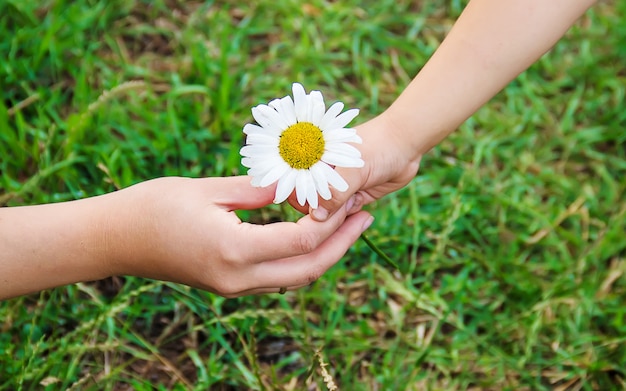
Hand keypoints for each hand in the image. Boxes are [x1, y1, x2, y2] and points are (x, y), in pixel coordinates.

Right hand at [107, 176, 372, 297]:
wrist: (115, 240)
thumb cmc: (154, 206)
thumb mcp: (210, 189)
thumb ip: (258, 190)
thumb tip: (297, 183)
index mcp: (234, 250)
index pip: (302, 241)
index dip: (334, 220)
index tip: (352, 197)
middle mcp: (239, 278)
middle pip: (309, 269)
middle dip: (343, 245)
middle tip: (367, 218)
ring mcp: (233, 287)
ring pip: (295, 279)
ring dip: (326, 254)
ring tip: (348, 225)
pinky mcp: (228, 286)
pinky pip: (277, 278)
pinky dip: (301, 259)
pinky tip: (311, 235)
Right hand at [289, 113, 420, 220]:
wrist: (406, 145)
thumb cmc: (376, 147)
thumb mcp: (354, 169)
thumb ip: (335, 192)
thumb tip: (316, 216)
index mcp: (313, 163)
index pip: (294, 188)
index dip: (301, 199)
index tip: (315, 203)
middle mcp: (322, 177)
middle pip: (309, 205)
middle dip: (322, 210)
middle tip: (342, 201)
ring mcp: (337, 189)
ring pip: (327, 213)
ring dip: (338, 213)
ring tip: (355, 196)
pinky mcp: (352, 199)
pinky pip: (343, 216)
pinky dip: (350, 214)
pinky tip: (362, 198)